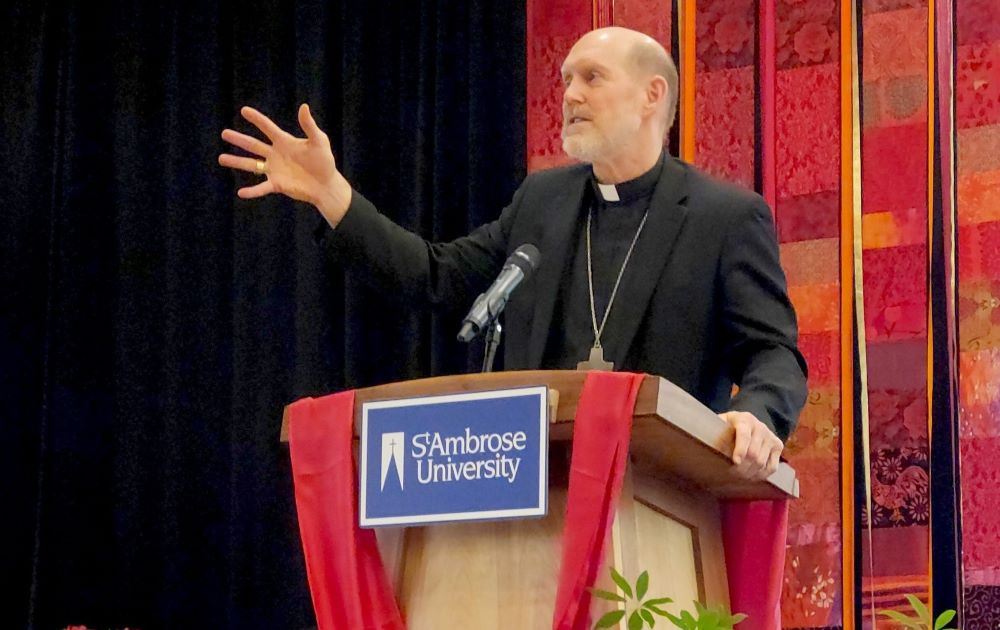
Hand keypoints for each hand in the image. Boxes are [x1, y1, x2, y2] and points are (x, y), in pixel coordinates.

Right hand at [218, 104, 352, 225]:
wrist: (326, 184)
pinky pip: (262, 187)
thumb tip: (304, 107)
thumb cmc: (324, 161)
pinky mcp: (277, 184)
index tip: (244, 110)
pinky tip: (241, 192)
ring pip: (251, 164)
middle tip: (224, 133)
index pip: (267, 128)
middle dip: (239, 139)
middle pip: (253, 145)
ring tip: (221, 158)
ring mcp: (274, 169)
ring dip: (236, 162)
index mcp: (284, 141)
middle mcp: (275, 154)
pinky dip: (252, 191)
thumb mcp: (319, 141)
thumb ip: (309, 125)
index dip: (257, 119)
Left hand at [719, 411, 781, 480]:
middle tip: (732, 474)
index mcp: (744, 419)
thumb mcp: (719, 425)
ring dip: (749, 473)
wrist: (745, 423)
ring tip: (739, 477)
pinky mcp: (778, 446)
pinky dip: (761, 475)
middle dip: (742, 467)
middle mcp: (760, 426)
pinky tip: (751, 476)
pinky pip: (772, 467)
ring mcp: (770, 436)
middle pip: (753, 453)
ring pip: (762, 462)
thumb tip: (709, 447)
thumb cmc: (727, 427)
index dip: (740, 450)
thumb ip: (714, 433)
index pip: (744, 435)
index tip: (735, 461)